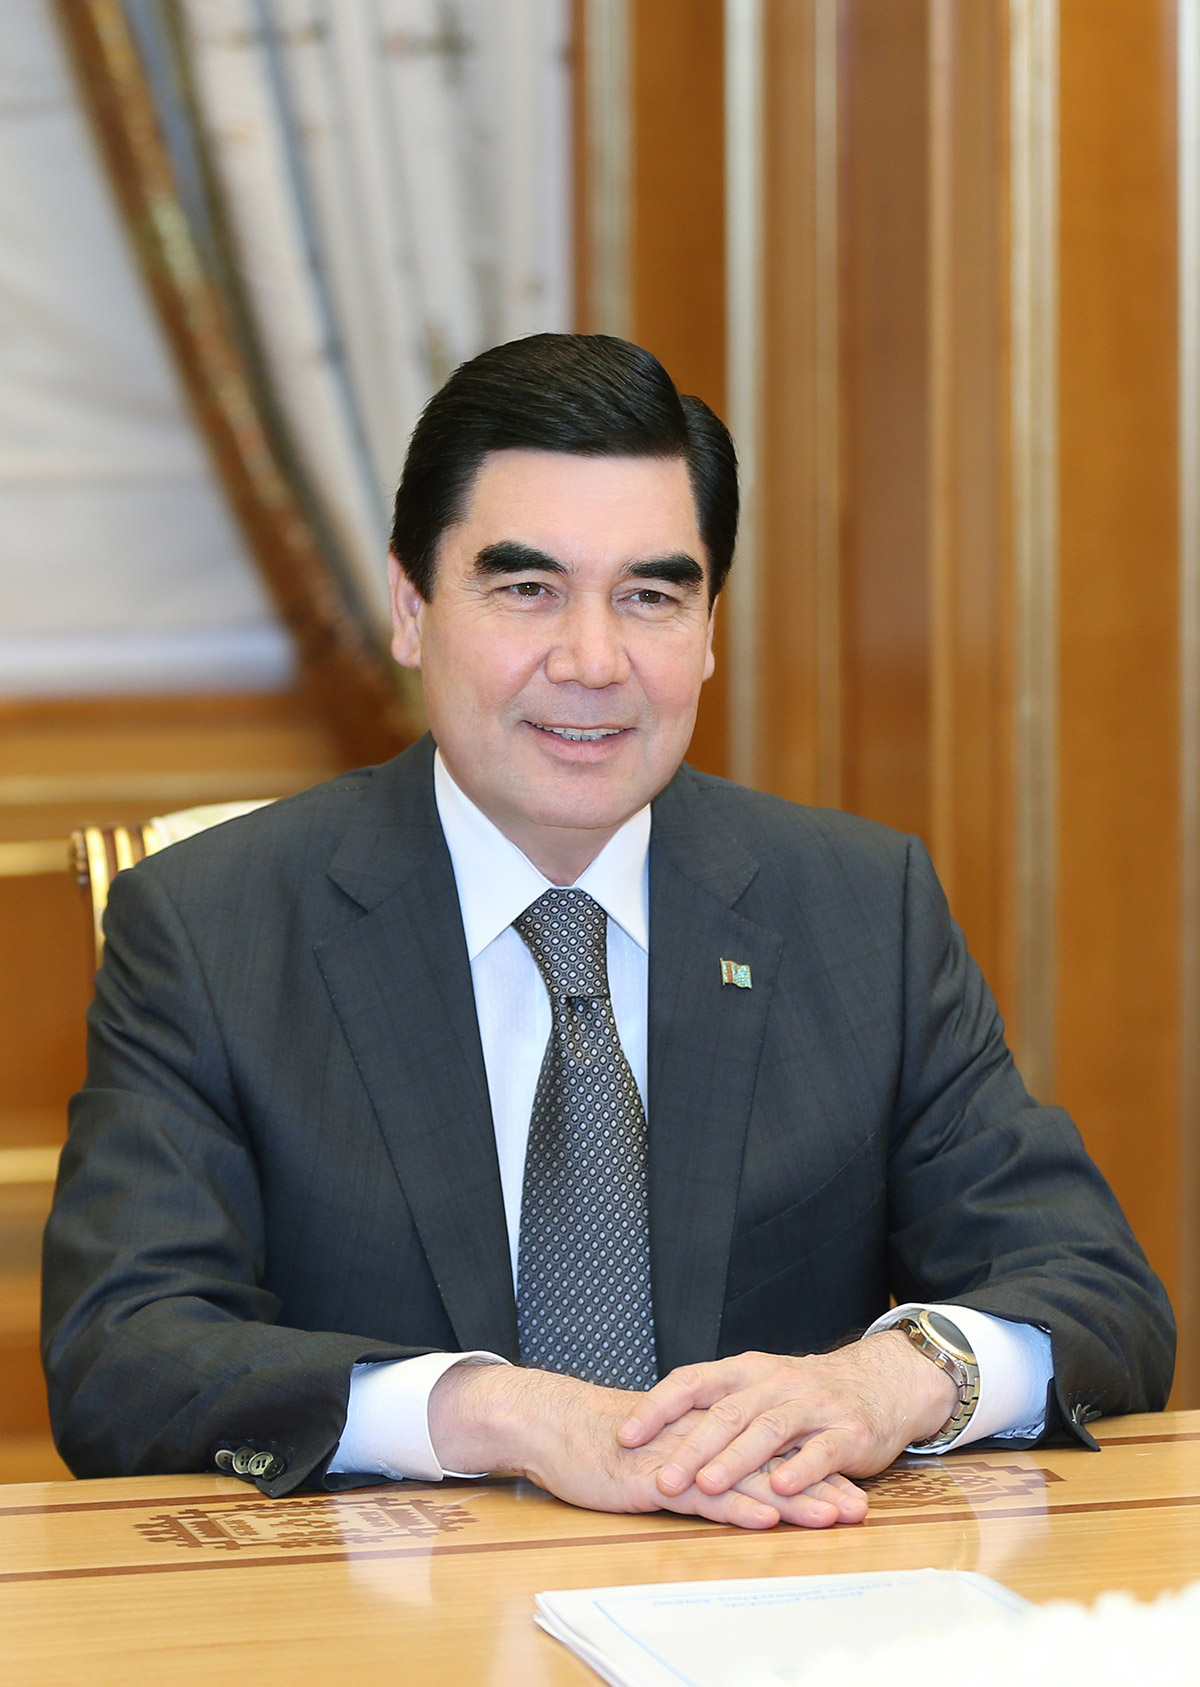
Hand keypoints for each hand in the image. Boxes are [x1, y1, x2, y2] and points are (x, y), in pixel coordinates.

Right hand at [428, 1363, 866, 1529]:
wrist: (556, 1426)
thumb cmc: (606, 1441)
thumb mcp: (662, 1444)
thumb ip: (699, 1453)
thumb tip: (734, 1472)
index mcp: (707, 1426)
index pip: (769, 1446)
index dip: (811, 1465)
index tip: (852, 1487)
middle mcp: (703, 1436)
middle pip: (770, 1461)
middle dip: (817, 1484)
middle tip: (859, 1507)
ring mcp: (681, 1457)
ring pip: (747, 1477)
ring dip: (793, 1498)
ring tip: (833, 1515)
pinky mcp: (655, 1478)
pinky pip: (703, 1494)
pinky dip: (736, 1506)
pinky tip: (765, 1516)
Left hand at [616, 1332, 958, 1501]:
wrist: (880, 1383)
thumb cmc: (804, 1393)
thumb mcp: (757, 1386)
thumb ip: (715, 1405)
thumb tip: (651, 1431)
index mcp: (746, 1370)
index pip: (692, 1381)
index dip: (657, 1407)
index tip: (625, 1435)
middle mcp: (775, 1382)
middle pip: (726, 1413)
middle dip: (691, 1448)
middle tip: (661, 1478)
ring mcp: (813, 1405)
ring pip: (768, 1430)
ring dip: (735, 1460)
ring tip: (708, 1485)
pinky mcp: (848, 1432)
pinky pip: (821, 1451)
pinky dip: (800, 1470)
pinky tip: (780, 1488)